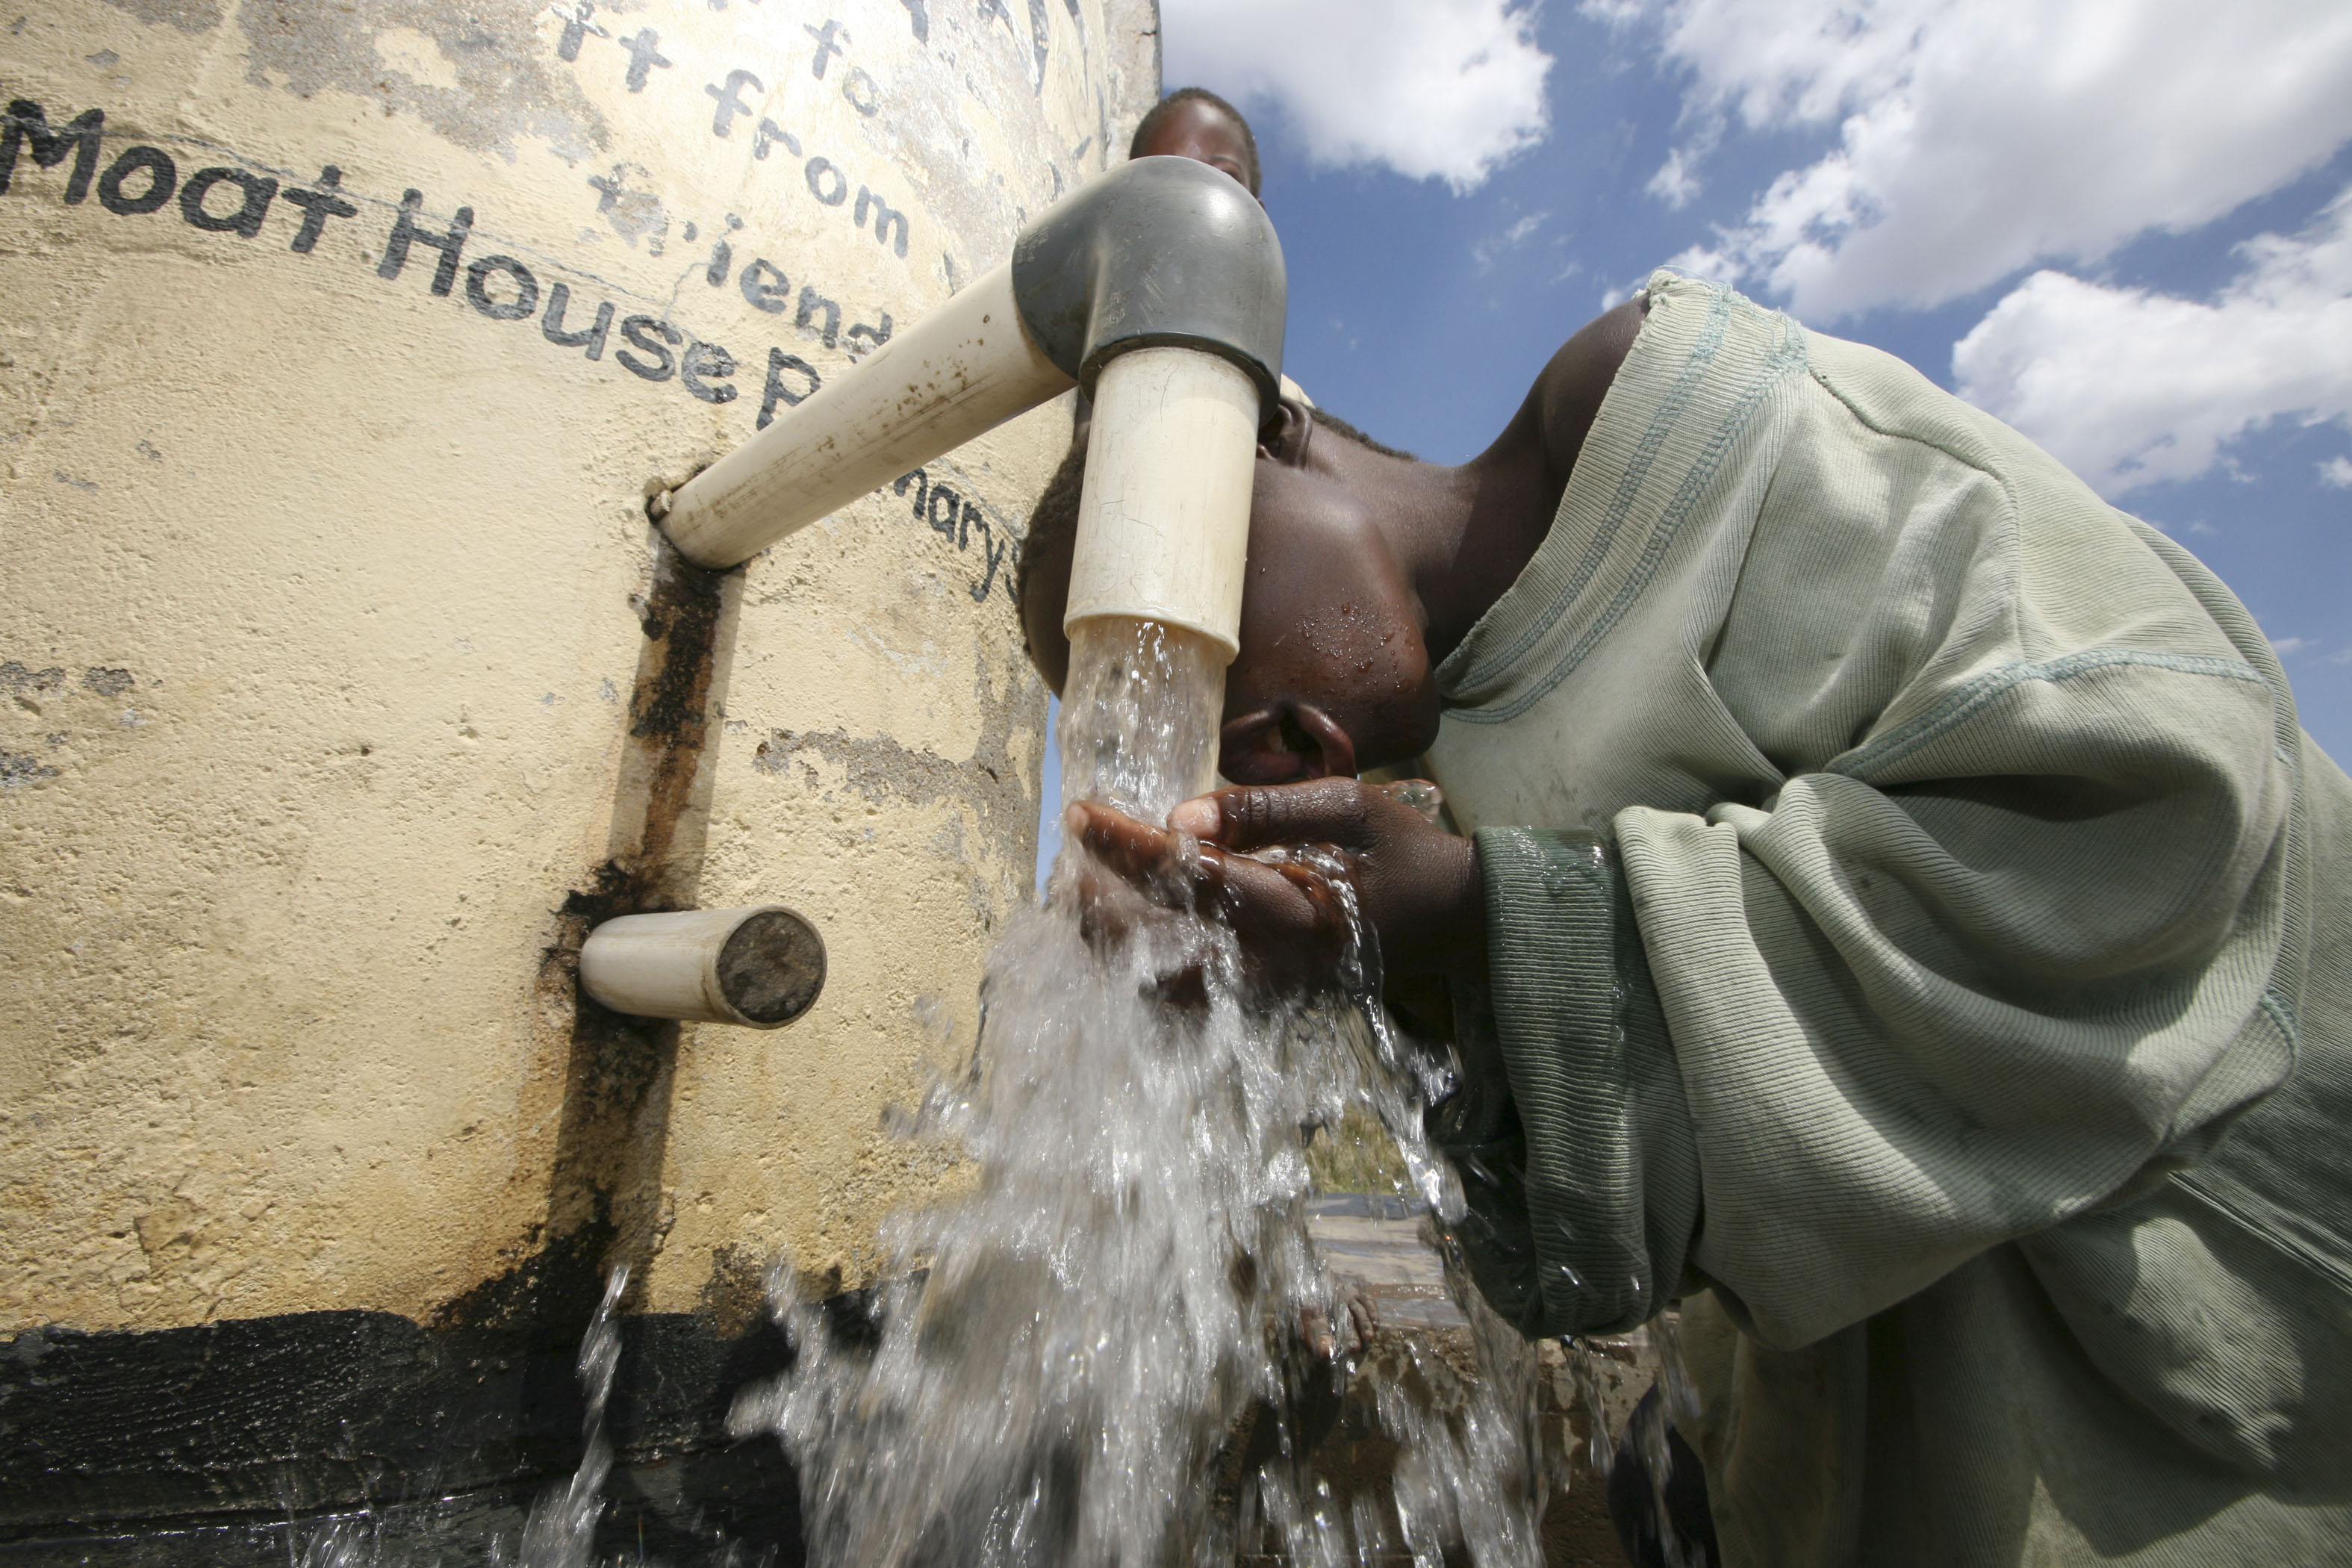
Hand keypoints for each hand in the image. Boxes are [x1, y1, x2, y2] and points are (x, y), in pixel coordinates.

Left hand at [1066, 777, 1485, 990]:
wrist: (1454, 919)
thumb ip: (1264, 811)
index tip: (1080, 816)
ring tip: (1080, 896)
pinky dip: (1146, 971)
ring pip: (1164, 990)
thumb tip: (1178, 817)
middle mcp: (1275, 968)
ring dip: (1114, 946)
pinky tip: (1124, 932)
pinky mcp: (1269, 1007)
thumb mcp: (1347, 806)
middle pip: (1158, 956)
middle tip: (1063, 862)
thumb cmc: (1401, 850)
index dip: (1127, 848)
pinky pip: (1189, 1002)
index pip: (1190, 879)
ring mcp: (1270, 997)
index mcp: (1297, 912)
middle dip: (1099, 910)